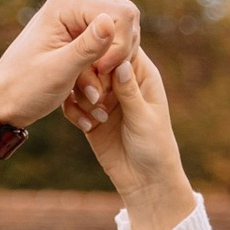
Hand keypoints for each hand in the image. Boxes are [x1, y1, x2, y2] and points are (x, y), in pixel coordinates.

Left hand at [0, 0, 142, 133]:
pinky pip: (107, 48)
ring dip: (110, 68)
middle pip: (125, 20)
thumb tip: (110, 21)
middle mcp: (73, 4)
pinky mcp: (78, 36)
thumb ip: (86, 48)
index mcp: (67, 5)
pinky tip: (89, 95)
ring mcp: (76, 19)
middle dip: (118, 56)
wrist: (1, 103)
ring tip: (90, 95)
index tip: (102, 73)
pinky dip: (102, 72)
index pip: (121, 14)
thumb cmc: (23, 89)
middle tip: (99, 85)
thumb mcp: (58, 71)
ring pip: (119, 36)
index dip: (120, 46)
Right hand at [68, 46, 195, 229]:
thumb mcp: (143, 117)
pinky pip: (74, 105)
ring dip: (82, 95)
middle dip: (91, 75)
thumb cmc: (154, 147)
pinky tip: (86, 126)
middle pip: (96, 61)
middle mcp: (122, 83)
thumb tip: (119, 62)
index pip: (121, 48)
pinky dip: (75, 111)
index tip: (100, 67)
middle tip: (95, 96)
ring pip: (82, 81)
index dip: (107, 51)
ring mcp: (104, 99)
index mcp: (141, 75)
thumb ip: (129, 91)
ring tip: (95, 114)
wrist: (145, 180)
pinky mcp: (91, 116)